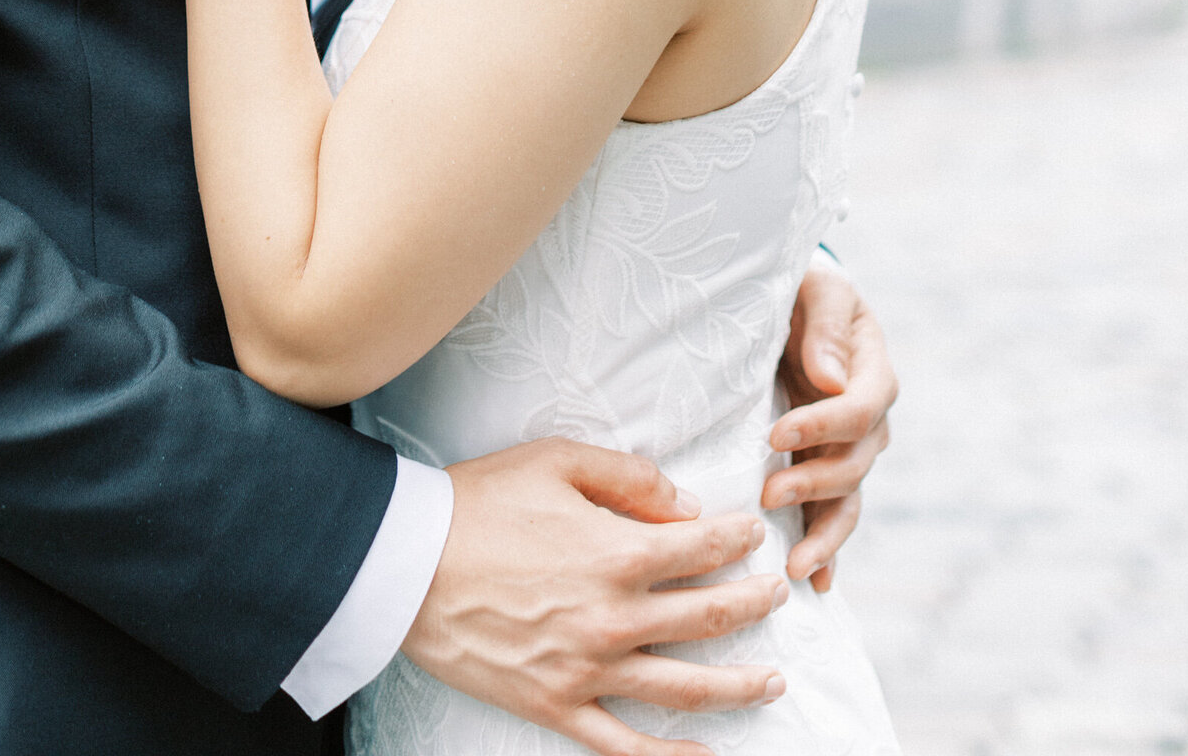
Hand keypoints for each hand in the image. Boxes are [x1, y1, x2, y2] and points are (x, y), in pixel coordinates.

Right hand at [403, 439, 788, 755]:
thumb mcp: (555, 460)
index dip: (737, 539)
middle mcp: (614, 618)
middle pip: (708, 618)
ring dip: (739, 685)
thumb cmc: (480, 503)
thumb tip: (686, 506)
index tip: (754, 533)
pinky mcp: (557, 706)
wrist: (408, 564)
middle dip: (754, 604)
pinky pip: (627, 747)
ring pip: (685, 687)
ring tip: (774, 680)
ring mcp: (588, 670)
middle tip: (780, 594)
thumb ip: (628, 477)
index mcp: (618, 553)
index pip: (702, 550)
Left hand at [764, 268, 897, 590]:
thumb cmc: (806, 291)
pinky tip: (818, 583)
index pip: (858, 410)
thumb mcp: (817, 289)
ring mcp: (852, 450)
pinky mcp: (829, 468)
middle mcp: (870, 420)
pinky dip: (829, 549)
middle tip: (767, 496)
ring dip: (822, 534)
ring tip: (793, 566)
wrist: (799, 306)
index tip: (775, 435)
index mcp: (873, 372)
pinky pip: (836, 513)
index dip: (821, 425)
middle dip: (812, 483)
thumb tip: (831, 380)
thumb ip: (824, 326)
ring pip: (848, 501)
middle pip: (854, 463)